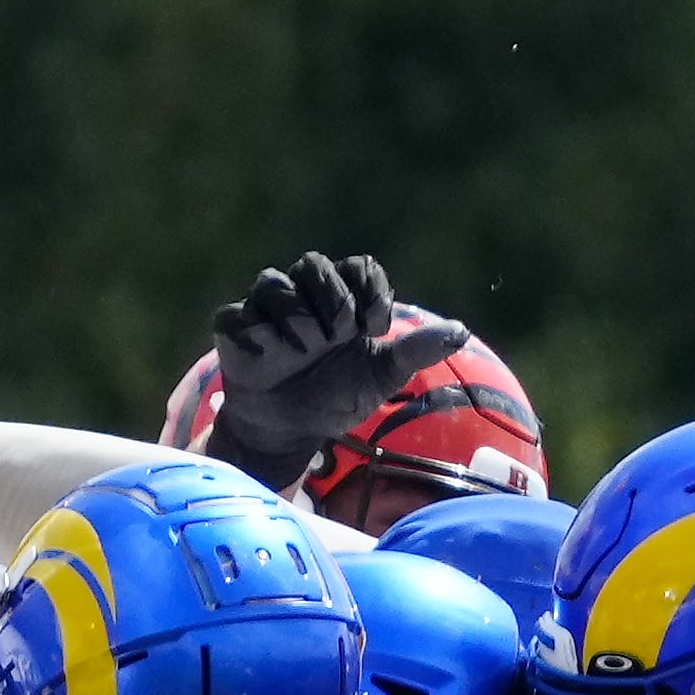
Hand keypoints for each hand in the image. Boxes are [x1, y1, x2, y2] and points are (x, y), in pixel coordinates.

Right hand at [205, 252, 468, 490]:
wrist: (292, 430)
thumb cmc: (337, 395)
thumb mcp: (380, 377)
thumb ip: (415, 351)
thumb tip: (461, 331)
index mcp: (343, 298)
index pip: (359, 268)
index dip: (369, 292)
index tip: (375, 329)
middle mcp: (303, 295)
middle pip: (313, 264)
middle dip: (332, 299)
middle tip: (339, 337)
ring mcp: (265, 311)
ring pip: (272, 284)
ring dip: (295, 317)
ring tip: (303, 352)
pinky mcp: (233, 331)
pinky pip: (236, 318)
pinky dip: (254, 337)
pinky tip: (270, 360)